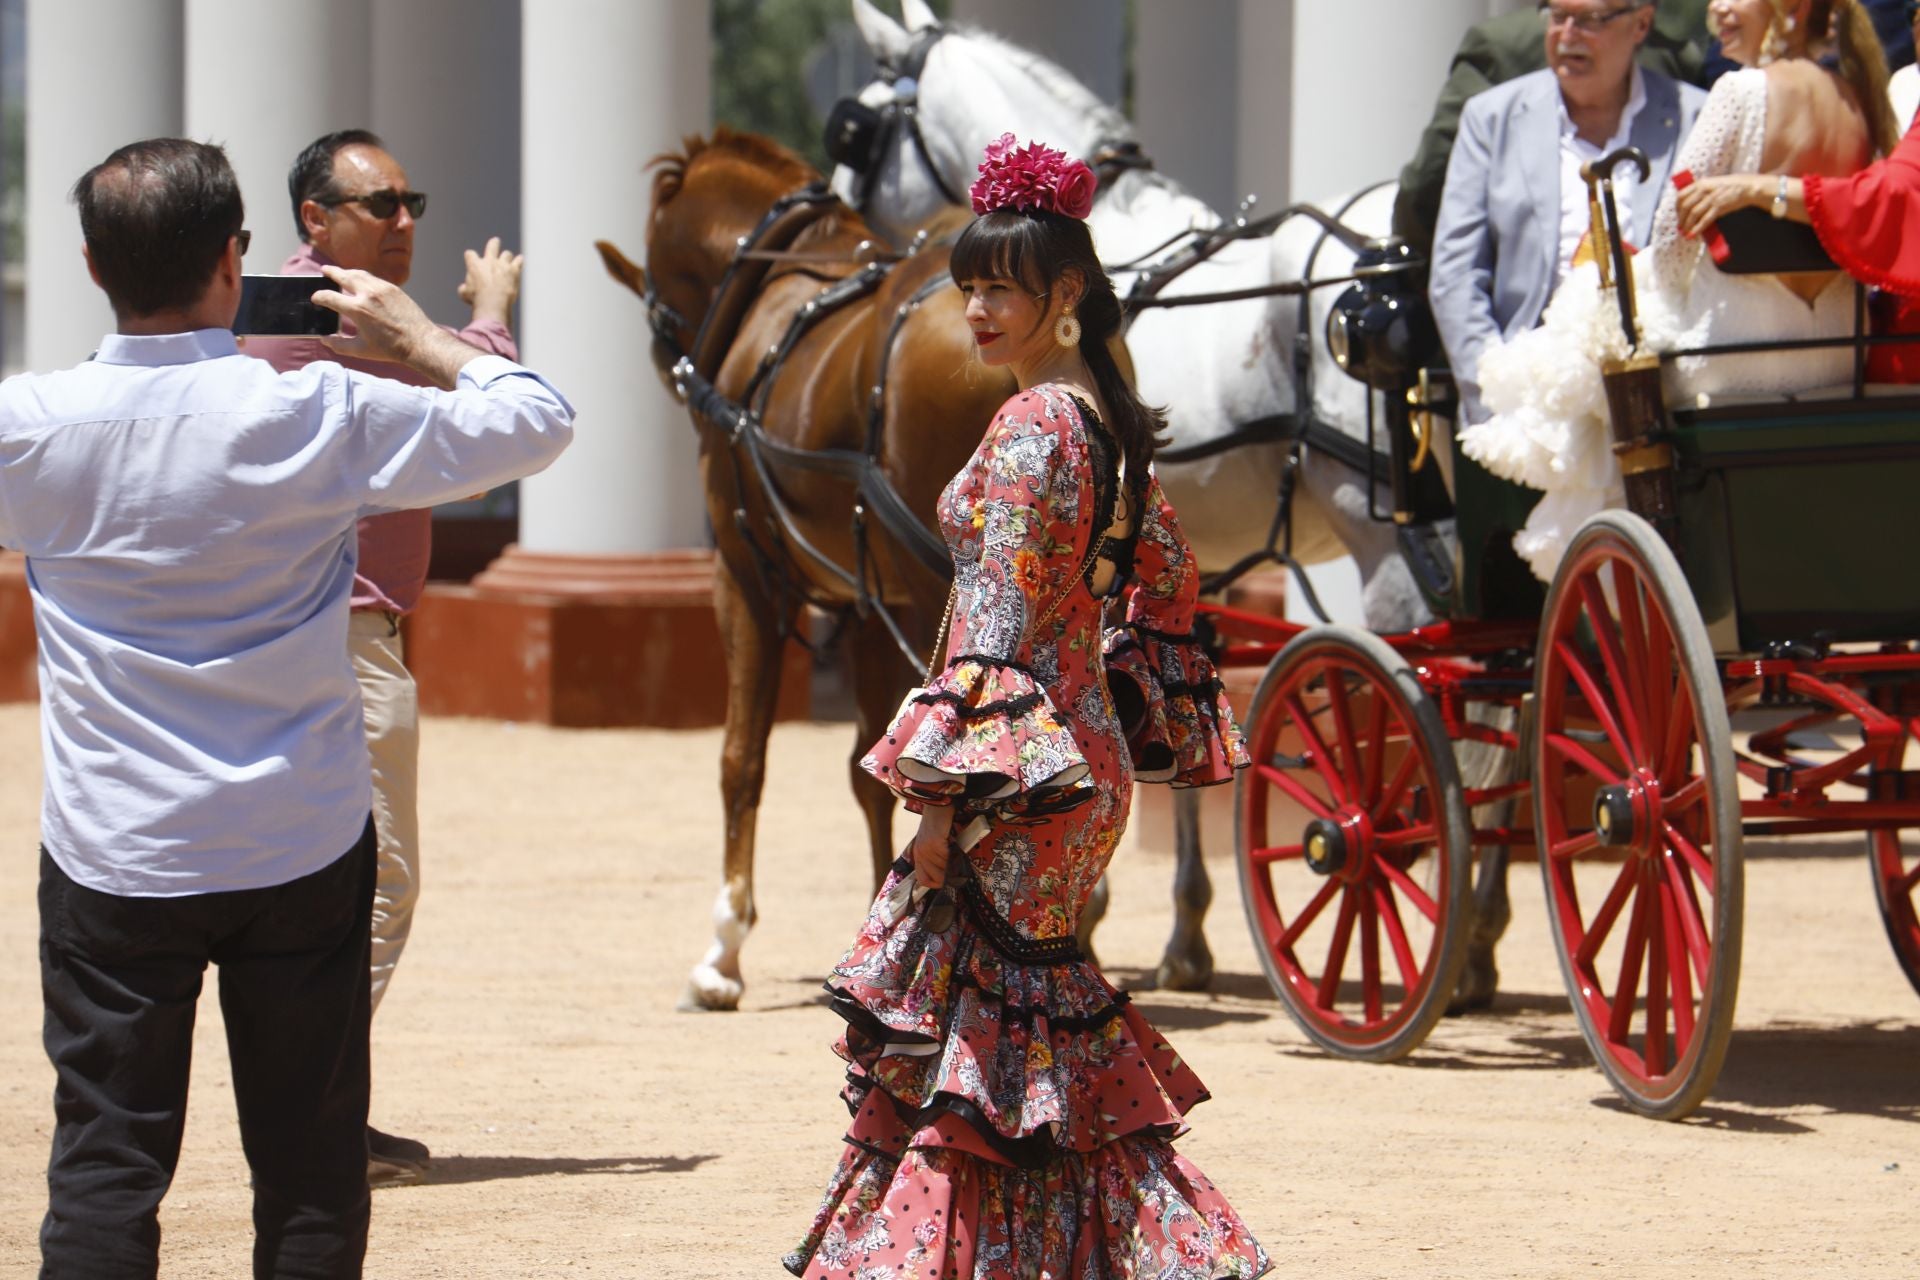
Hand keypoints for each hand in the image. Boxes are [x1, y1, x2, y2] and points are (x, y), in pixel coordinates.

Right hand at [314, 265, 478, 388]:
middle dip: (331, 272)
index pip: (329, 297)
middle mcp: (368, 294)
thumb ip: (339, 345)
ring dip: (347, 272)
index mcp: (357, 309)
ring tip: (341, 273)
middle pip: (343, 276)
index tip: (315, 298)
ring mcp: (382, 289)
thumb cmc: (390, 348)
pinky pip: (374, 278)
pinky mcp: (394, 289)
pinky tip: (362, 281)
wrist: (419, 342)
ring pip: (360, 274)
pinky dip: (364, 277)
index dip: (319, 297)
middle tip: (324, 270)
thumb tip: (324, 340)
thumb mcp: (360, 350)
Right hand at [459, 236, 522, 328]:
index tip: (471, 258)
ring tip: (507, 258)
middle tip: (495, 241)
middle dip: (494, 243)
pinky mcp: (514, 271)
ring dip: (507, 257)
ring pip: (506, 254)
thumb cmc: (477, 299)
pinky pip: (518, 262)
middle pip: (492, 246)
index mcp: (475, 265)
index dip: (470, 256)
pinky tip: (520, 259)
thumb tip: (463, 288)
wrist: (493, 302)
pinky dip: (519, 261)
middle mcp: (489, 262)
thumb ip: (464, 289)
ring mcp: (503, 265)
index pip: (470, 254)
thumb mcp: (465, 294)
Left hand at [909, 804, 955, 889]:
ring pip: (944, 868)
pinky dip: (955, 854)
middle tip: (958, 866)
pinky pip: (947, 858)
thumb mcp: (933, 843)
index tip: (948, 878)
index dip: (936, 883)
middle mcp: (920, 854)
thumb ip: (936, 857)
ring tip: (957, 851)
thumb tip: (949, 873)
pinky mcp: (934, 843)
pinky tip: (956, 845)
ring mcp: (926, 850)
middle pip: (937, 878)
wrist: (938, 805)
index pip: (924, 880)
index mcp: (918, 855)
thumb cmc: (938, 823)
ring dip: (954, 862)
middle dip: (950, 875)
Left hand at [1675, 174, 1768, 239]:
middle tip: (1681, 227)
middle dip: (1680, 219)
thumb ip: (1701, 192)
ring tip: (1685, 233)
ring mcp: (1711, 198)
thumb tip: (1690, 205)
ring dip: (1687, 226)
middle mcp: (1704, 190)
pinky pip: (1704, 220)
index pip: (1681, 196)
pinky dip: (1696, 229)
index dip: (1677, 208)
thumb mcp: (1713, 184)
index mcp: (1701, 183)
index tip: (1678, 215)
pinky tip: (1692, 235)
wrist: (1749, 187)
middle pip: (1684, 206)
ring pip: (1692, 214)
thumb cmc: (1731, 186)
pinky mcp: (1719, 207)